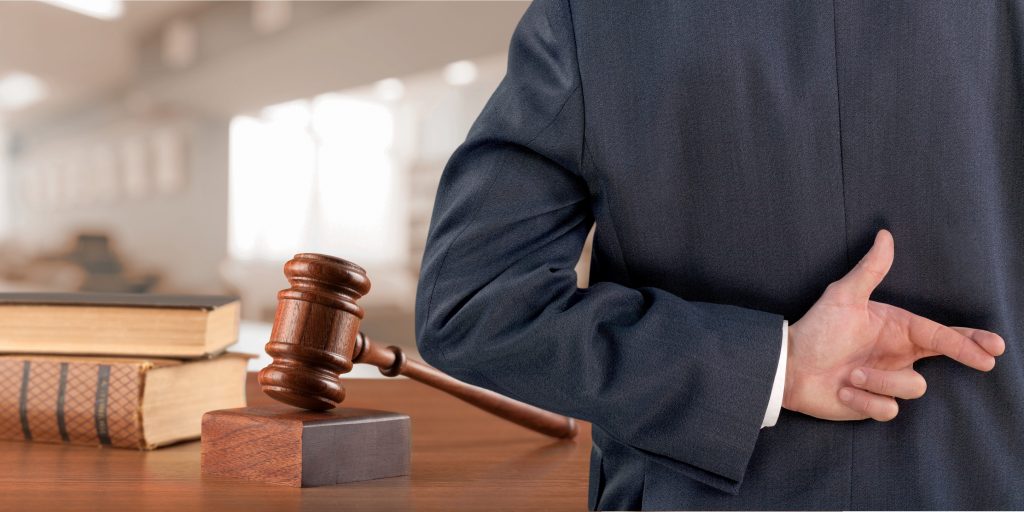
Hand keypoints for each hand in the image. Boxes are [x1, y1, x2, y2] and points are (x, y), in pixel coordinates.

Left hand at [783, 229, 1005, 421]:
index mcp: (896, 328)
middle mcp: (897, 354)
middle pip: (944, 357)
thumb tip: (885, 235)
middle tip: (985, 361)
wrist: (789, 367)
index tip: (993, 346)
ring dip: (880, 381)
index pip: (939, 333)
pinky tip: (843, 391)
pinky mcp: (875, 404)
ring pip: (912, 387)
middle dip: (965, 355)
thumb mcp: (843, 298)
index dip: (968, 339)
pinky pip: (888, 409)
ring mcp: (888, 380)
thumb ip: (869, 271)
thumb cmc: (816, 330)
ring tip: (851, 374)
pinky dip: (864, 400)